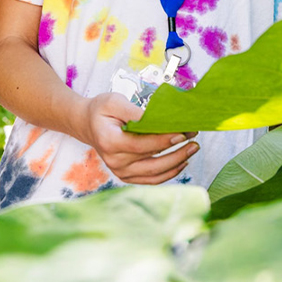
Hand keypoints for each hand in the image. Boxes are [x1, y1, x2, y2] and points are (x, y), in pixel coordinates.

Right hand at [80, 93, 198, 184]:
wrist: (87, 124)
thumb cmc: (101, 110)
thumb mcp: (114, 101)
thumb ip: (135, 112)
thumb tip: (158, 120)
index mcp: (109, 141)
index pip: (141, 144)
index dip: (163, 140)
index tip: (182, 133)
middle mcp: (114, 161)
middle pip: (151, 160)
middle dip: (177, 150)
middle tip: (194, 140)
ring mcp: (120, 171)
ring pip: (155, 173)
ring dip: (177, 163)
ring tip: (192, 149)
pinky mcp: (126, 176)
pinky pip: (152, 179)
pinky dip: (169, 173)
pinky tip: (182, 162)